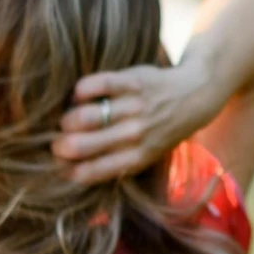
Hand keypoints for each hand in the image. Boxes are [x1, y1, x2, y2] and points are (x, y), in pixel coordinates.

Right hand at [51, 41, 220, 185]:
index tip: (58, 165)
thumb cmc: (163, 130)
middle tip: (56, 140)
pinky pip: (98, 84)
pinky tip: (79, 94)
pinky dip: (81, 90)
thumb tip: (73, 172)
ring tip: (67, 118)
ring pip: (85, 116)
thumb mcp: (147, 155)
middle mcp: (135, 135)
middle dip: (59, 145)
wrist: (196, 96)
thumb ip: (117, 163)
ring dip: (67, 118)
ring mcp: (135, 107)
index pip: (89, 172)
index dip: (65, 170)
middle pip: (81, 145)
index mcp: (136, 158)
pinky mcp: (134, 81)